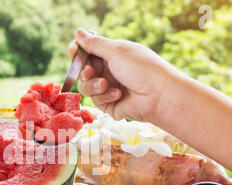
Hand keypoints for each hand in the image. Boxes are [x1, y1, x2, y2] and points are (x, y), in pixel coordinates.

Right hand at [67, 28, 184, 122]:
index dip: (78, 51)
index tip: (73, 50)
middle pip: (83, 70)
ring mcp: (108, 88)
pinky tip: (119, 94)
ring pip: (86, 86)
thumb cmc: (142, 68)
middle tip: (90, 71)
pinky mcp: (109, 104)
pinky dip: (105, 96)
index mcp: (112, 55)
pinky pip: (96, 100)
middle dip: (85, 71)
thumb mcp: (116, 51)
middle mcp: (109, 71)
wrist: (158, 95)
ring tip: (106, 85)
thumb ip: (95, 44)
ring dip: (94, 85)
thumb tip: (78, 32)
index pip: (88, 51)